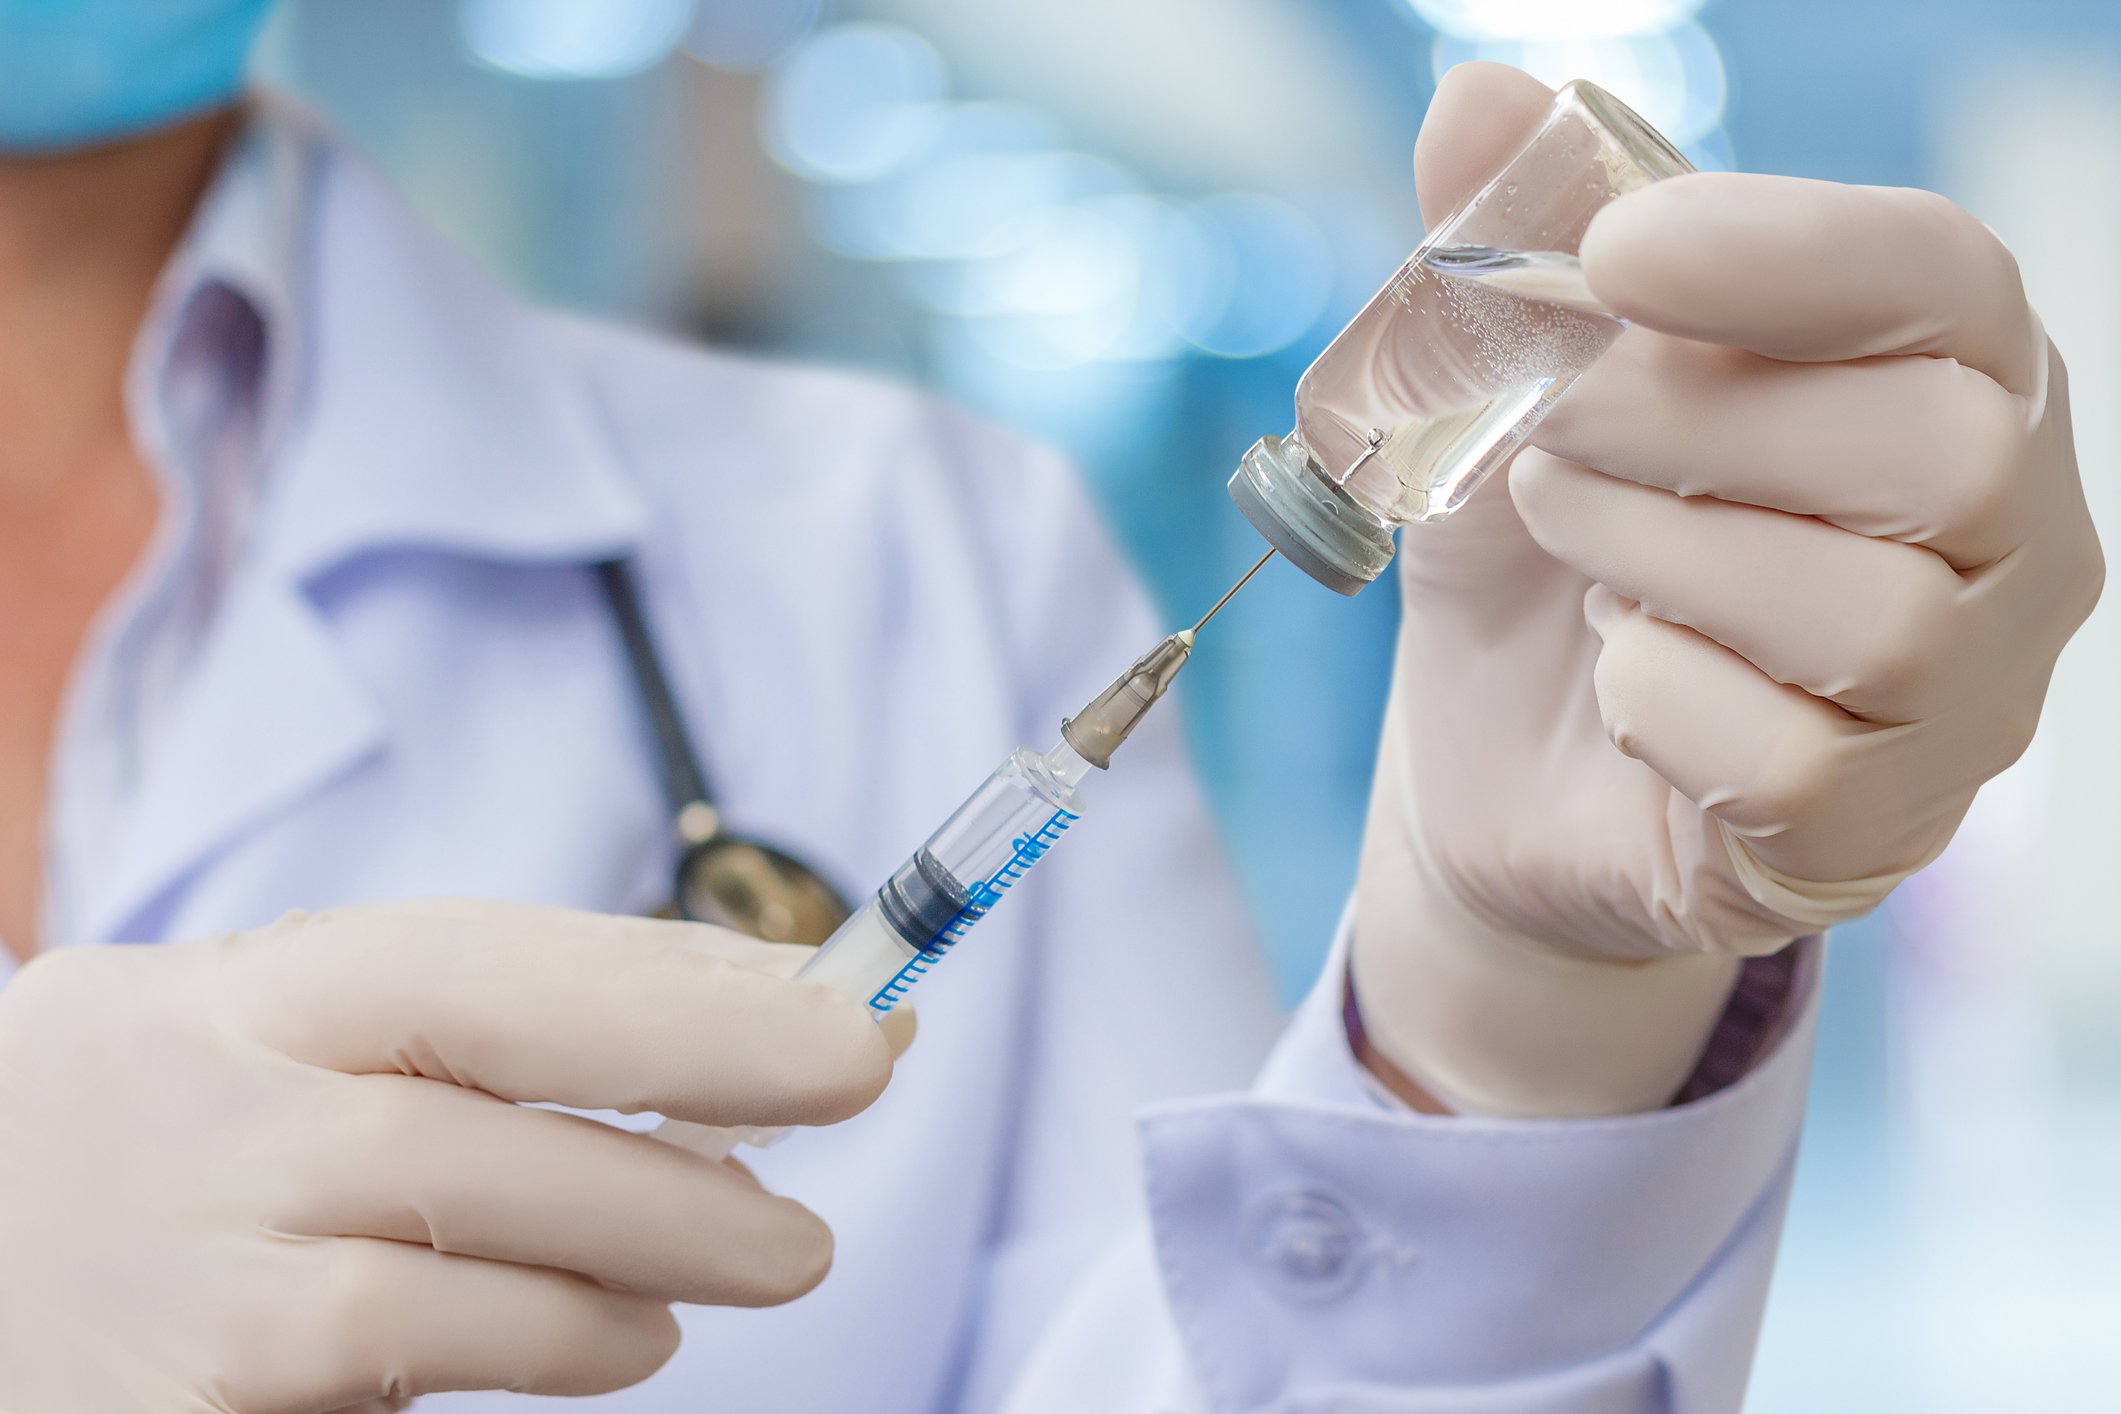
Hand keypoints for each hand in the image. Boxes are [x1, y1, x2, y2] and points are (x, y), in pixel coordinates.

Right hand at [0, 900, 893, 1411]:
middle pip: (480, 1062)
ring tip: (776, 1249)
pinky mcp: (183, 1397)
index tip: (840, 994)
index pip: (476, 956)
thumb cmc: (183, 1161)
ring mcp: (179, 1252)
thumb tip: (762, 1000)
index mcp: (229, 992)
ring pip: (467, 1228)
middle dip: (702, 1056)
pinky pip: (408, 1356)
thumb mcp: (289, 1056)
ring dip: (661, 1233)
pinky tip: (632, 1339)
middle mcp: (192, 1100)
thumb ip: (483, 1036)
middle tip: (867, 1073)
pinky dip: (556, 1340)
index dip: (672, 973)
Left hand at [1353, 64, 2101, 1114]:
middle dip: (1689, 428)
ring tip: (1572, 544)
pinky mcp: (1879, 832)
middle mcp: (2007, 534)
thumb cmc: (1539, 551)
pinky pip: (1797, 769)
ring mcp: (1966, 699)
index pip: (1946, 281)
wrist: (1498, 765)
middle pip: (1937, 451)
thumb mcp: (1499, 391)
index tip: (1615, 252)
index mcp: (1947, 373)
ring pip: (1872, 620)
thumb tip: (1476, 98)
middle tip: (1547, 435)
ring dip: (1661, 565)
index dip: (1788, 253)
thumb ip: (1507, 248)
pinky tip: (1615, 686)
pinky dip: (1656, 709)